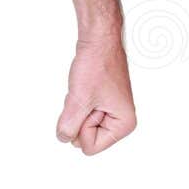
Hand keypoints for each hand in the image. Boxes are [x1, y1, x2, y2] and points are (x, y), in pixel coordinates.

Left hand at [55, 31, 136, 154]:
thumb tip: (63, 138)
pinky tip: (83, 87)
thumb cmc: (97, 65)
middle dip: (78, 117)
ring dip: (76, 108)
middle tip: (86, 95)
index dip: (81, 127)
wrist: (99, 40)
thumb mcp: (79, 100)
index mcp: (124, 125)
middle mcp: (120, 121)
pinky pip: (81, 112)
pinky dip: (77, 101)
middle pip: (86, 137)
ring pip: (81, 124)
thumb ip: (69, 125)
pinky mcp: (101, 102)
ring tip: (85, 89)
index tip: (90, 103)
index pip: (90, 147)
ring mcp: (111, 112)